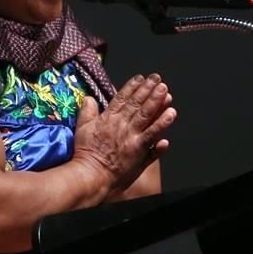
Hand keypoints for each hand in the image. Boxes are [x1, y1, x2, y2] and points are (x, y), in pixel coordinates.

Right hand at [71, 73, 175, 192]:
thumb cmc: (86, 154)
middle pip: (137, 103)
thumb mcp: (81, 128)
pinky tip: (170, 115)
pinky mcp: (139, 150)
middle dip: (148, 89)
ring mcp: (131, 137)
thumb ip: (87, 111)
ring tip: (166, 92)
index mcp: (108, 118)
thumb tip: (89, 98)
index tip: (141, 78)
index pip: (122, 98)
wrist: (91, 175)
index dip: (132, 87)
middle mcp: (121, 125)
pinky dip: (162, 125)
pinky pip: (153, 135)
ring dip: (157, 102)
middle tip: (158, 79)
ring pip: (147, 116)